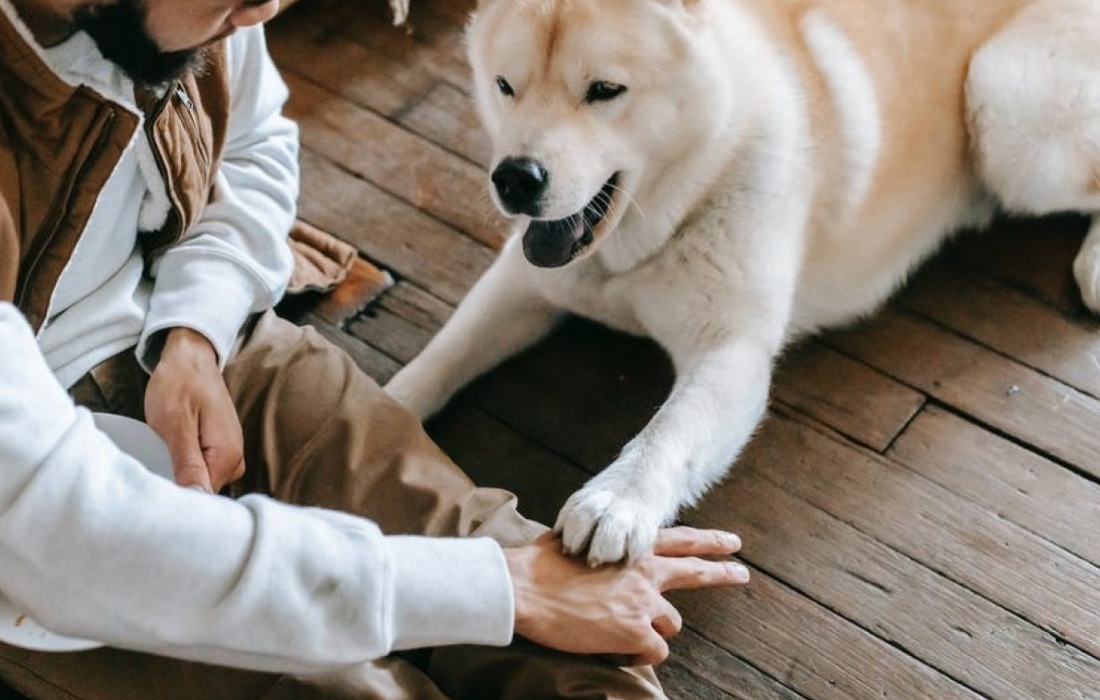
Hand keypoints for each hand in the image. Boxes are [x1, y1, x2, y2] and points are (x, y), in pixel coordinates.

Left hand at [145, 327, 244, 493]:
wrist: (189, 356)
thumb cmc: (179, 384)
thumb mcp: (175, 425)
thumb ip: (188, 464)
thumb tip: (197, 498)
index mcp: (227, 455)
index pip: (205, 499)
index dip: (179, 500)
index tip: (155, 495)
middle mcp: (235, 458)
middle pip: (205, 493)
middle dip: (180, 488)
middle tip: (154, 469)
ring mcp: (230, 453)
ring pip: (203, 482)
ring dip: (181, 476)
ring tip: (162, 455)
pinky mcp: (221, 448)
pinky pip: (204, 469)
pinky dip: (186, 466)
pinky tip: (172, 452)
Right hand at [503, 526, 748, 665]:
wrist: (526, 589)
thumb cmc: (539, 565)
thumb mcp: (575, 541)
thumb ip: (595, 545)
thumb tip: (585, 546)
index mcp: (630, 547)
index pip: (679, 540)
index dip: (708, 542)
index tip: (731, 543)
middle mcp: (644, 572)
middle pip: (695, 572)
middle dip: (722, 573)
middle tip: (742, 574)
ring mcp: (643, 603)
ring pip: (670, 625)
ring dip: (652, 631)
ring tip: (622, 633)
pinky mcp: (635, 632)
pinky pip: (653, 652)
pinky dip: (637, 655)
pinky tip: (615, 652)